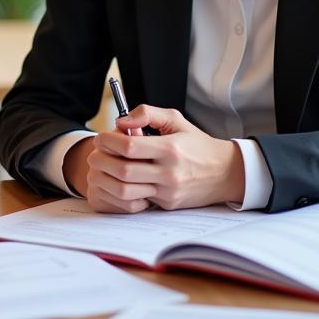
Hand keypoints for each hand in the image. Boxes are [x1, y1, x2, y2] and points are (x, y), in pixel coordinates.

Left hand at [77, 106, 245, 211]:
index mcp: (170, 149)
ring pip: (126, 191)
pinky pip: (137, 200)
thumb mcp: (176, 120)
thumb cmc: (196, 143)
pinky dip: (122, 191)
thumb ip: (147, 113)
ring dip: (107, 179)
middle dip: (102, 161)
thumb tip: (121, 121)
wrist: (224, 172)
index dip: (109, 141)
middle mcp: (169, 173)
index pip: (130, 147)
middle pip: (124, 171)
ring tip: (101, 168)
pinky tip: (117, 180)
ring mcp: (168, 192)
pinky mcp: (167, 205)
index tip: (101, 137)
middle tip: (94, 154)